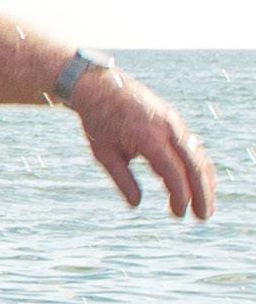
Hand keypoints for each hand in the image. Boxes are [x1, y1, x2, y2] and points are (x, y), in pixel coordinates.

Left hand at [76, 70, 215, 219]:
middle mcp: (166, 127)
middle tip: (203, 217)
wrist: (99, 86)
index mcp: (148, 136)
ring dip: (205, 182)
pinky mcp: (174, 121)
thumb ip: (122, 179)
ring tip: (205, 207)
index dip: (179, 194)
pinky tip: (200, 184)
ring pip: (197, 155)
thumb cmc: (98, 120)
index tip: (180, 214)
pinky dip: (199, 166)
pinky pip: (192, 146)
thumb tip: (136, 204)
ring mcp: (173, 122)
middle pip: (193, 164)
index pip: (172, 170)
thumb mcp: (104, 153)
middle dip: (201, 193)